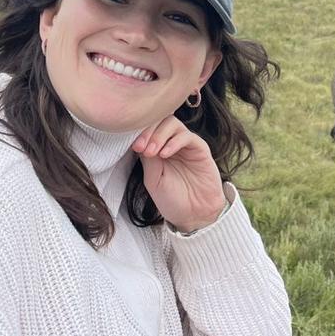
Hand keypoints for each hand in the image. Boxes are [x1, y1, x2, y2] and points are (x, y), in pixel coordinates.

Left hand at [133, 116, 226, 232]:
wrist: (193, 215)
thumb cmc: (172, 199)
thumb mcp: (153, 180)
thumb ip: (147, 160)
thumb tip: (139, 140)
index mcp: (157, 148)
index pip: (148, 128)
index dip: (139, 132)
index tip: (134, 146)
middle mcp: (171, 143)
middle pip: (160, 120)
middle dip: (148, 131)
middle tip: (141, 146)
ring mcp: (186, 145)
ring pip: (173, 124)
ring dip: (160, 134)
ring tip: (152, 151)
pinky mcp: (200, 149)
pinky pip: (188, 137)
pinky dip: (174, 142)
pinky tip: (165, 154)